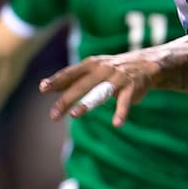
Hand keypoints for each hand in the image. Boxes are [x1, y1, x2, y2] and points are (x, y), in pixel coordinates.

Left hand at [39, 52, 157, 126]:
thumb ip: (71, 79)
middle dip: (66, 100)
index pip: (70, 73)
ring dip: (87, 103)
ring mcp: (117, 78)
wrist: (145, 64)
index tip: (42, 88)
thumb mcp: (91, 70)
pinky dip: (121, 113)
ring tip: (75, 115)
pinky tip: (116, 124)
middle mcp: (102, 69)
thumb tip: (44, 86)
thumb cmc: (112, 70)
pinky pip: (125, 101)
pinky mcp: (131, 87)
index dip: (57, 80)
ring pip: (100, 92)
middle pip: (81, 86)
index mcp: (90, 65)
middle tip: (53, 115)